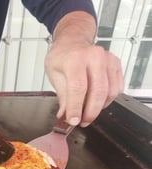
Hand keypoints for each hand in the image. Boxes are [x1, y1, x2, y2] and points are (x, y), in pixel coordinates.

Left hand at [45, 12, 123, 126]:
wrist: (72, 42)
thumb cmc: (62, 57)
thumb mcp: (54, 75)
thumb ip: (62, 97)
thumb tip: (65, 115)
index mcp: (75, 59)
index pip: (78, 88)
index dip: (76, 108)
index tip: (73, 120)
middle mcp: (94, 57)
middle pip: (98, 91)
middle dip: (90, 112)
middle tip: (82, 122)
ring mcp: (108, 60)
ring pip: (110, 92)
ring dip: (99, 108)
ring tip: (87, 113)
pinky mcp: (116, 64)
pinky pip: (117, 88)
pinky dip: (108, 100)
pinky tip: (97, 102)